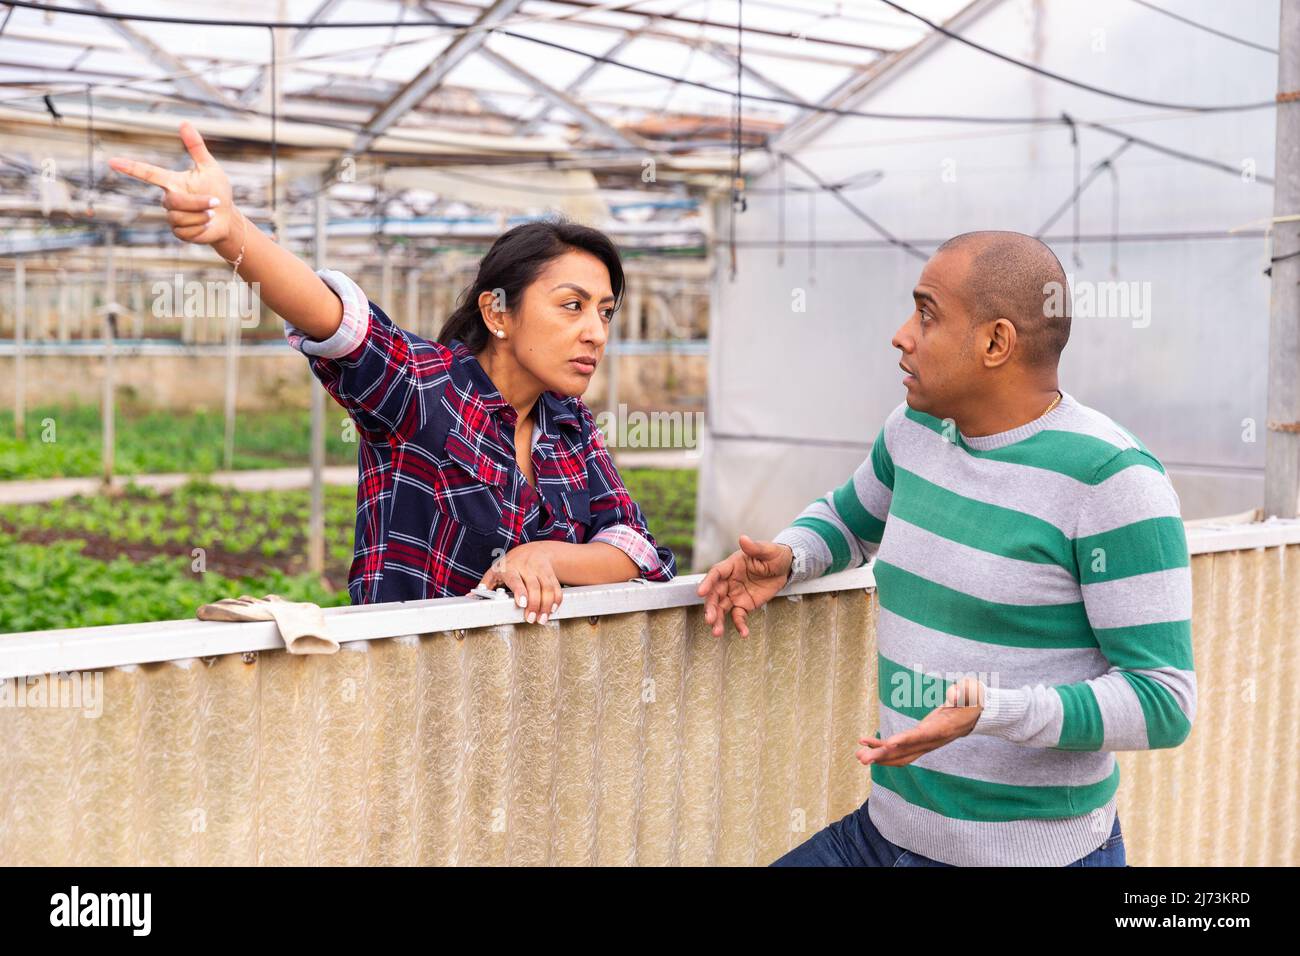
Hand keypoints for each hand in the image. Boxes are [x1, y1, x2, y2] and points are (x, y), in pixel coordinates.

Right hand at [109, 122, 239, 251]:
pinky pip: (185, 231)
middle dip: (197, 202)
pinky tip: (207, 225)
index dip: (130, 167)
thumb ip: (196, 147)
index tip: (112, 162)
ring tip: (211, 214)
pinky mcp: (178, 232)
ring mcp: (171, 216)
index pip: (147, 172)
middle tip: (215, 202)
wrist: (227, 219)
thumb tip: (184, 122)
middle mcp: (168, 198)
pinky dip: (201, 228)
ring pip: (180, 217)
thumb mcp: (210, 168)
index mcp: (172, 181)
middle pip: (173, 201)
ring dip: (201, 216)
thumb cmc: (218, 191)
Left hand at [476, 542, 561, 624]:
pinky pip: (556, 587)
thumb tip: (470, 598)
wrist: (533, 550)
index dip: (520, 591)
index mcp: (510, 568)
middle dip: (535, 604)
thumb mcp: (495, 571)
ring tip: (543, 618)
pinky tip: (553, 609)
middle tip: (533, 619)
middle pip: (534, 586)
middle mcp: (526, 567)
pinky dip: (556, 599)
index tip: (522, 603)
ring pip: (547, 588)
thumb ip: (484, 585)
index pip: (515, 579)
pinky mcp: (551, 573)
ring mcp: (540, 569)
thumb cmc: (510, 565)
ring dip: (547, 605)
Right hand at [695, 534, 792, 637]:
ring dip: (718, 620)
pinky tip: (743, 633)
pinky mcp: (744, 605)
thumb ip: (755, 547)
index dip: (707, 582)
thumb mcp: (768, 550)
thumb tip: (743, 538)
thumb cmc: (774, 555)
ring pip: (722, 608)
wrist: (785, 568)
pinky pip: (738, 616)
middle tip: (709, 619)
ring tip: (717, 632)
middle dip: (711, 607)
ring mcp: (735, 594)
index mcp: (731, 565)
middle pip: (715, 594)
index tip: (700, 592)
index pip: (716, 573)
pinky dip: (739, 625)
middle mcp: (729, 581)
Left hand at [856, 677, 985, 766]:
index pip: (921, 737)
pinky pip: (898, 748)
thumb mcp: (971, 693)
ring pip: (899, 755)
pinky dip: (881, 746)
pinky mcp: (918, 742)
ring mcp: (924, 744)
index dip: (905, 741)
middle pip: (905, 752)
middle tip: (862, 758)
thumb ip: (964, 693)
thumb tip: (955, 694)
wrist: (975, 716)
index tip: (889, 744)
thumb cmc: (970, 701)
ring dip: (878, 756)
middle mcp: (931, 741)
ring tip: (858, 755)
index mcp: (942, 729)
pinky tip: (865, 742)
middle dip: (883, 756)